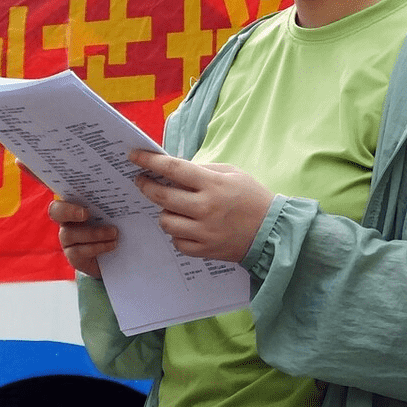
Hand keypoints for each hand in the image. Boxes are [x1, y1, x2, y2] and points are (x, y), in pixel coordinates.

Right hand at [48, 200, 116, 279]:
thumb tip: (133, 181)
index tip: (82, 198)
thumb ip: (114, 199)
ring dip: (94, 233)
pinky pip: (79, 251)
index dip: (67, 193)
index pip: (63, 194)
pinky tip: (112, 244)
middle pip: (55, 211)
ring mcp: (68, 238)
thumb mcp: (116, 211)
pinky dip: (97, 247)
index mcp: (77, 204)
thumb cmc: (116, 224)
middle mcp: (68, 220)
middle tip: (86, 214)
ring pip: (69, 234)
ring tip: (114, 232)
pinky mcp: (74, 256)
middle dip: (69, 211)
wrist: (118, 254)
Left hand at [131, 150, 273, 263]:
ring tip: (174, 208)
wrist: (271, 230)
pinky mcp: (204, 250)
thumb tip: (174, 170)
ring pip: (165, 221)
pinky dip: (178, 233)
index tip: (134, 156)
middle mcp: (206, 208)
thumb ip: (203, 171)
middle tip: (142, 181)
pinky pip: (177, 241)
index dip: (150, 161)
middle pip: (162, 196)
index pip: (174, 169)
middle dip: (146, 186)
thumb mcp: (233, 174)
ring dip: (165, 212)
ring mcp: (204, 231)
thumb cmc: (252, 197)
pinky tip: (187, 226)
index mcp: (213, 185)